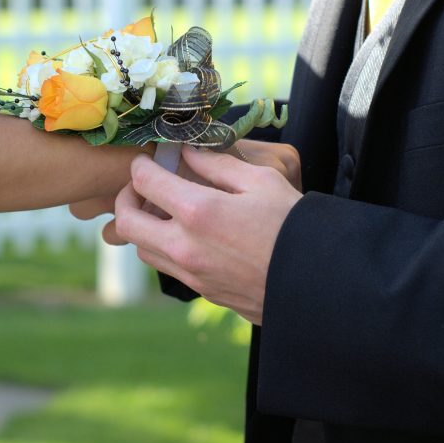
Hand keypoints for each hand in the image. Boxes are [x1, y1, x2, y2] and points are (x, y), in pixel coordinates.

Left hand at [113, 145, 301, 324]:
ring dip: (143, 226)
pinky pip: (167, 267)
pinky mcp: (203, 291)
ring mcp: (191, 273)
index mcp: (198, 212)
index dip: (141, 164)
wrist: (317, 281)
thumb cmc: (293, 224)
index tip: (149, 158)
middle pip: (126, 222)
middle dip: (126, 198)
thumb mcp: (261, 181)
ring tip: (164, 210)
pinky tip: (187, 234)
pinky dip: (164, 247)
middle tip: (142, 186)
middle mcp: (185, 247)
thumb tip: (188, 152)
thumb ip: (218, 164)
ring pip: (142, 249)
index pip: (144, 182)